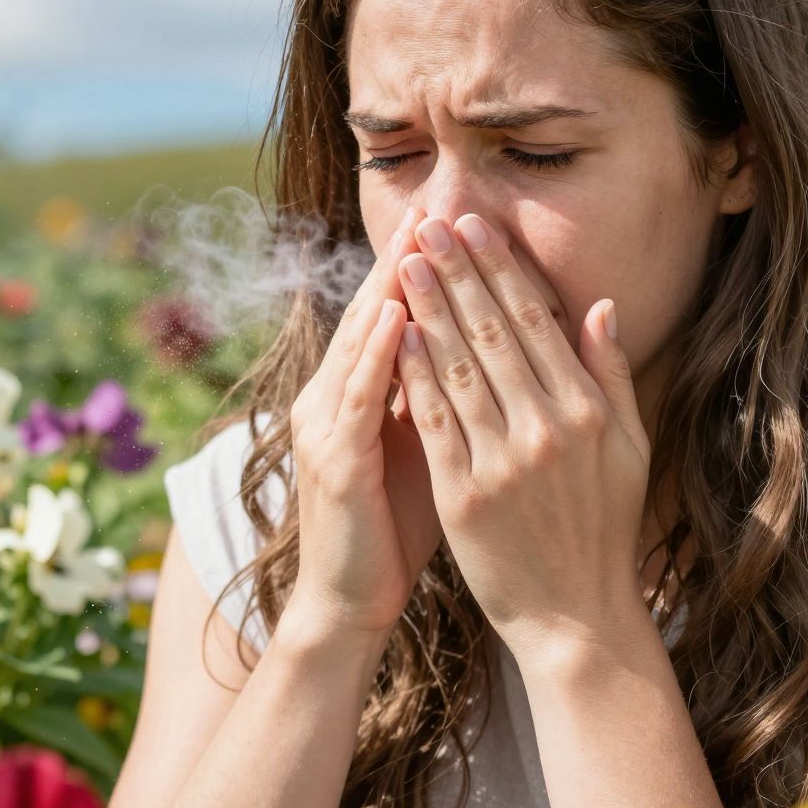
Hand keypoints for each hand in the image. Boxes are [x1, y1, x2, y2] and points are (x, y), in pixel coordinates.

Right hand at [284, 204, 443, 641]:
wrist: (350, 602)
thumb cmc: (394, 529)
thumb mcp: (425, 449)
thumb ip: (444, 396)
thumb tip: (482, 346)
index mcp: (358, 394)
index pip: (393, 314)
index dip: (423, 266)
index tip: (457, 218)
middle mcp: (331, 397)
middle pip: (372, 313)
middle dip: (406, 259)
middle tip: (436, 205)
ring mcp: (325, 425)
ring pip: (360, 345)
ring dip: (389, 292)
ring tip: (420, 243)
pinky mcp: (332, 460)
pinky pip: (356, 399)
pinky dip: (377, 357)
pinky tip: (399, 321)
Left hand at [390, 213, 651, 661]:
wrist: (576, 615)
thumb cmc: (603, 528)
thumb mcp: (629, 448)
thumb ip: (611, 374)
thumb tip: (601, 304)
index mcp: (588, 411)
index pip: (535, 321)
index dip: (501, 269)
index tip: (475, 227)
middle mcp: (547, 428)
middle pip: (492, 332)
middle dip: (456, 272)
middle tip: (429, 224)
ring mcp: (503, 461)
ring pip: (457, 367)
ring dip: (428, 308)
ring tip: (403, 262)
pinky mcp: (464, 494)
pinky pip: (434, 420)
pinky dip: (413, 374)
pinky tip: (395, 335)